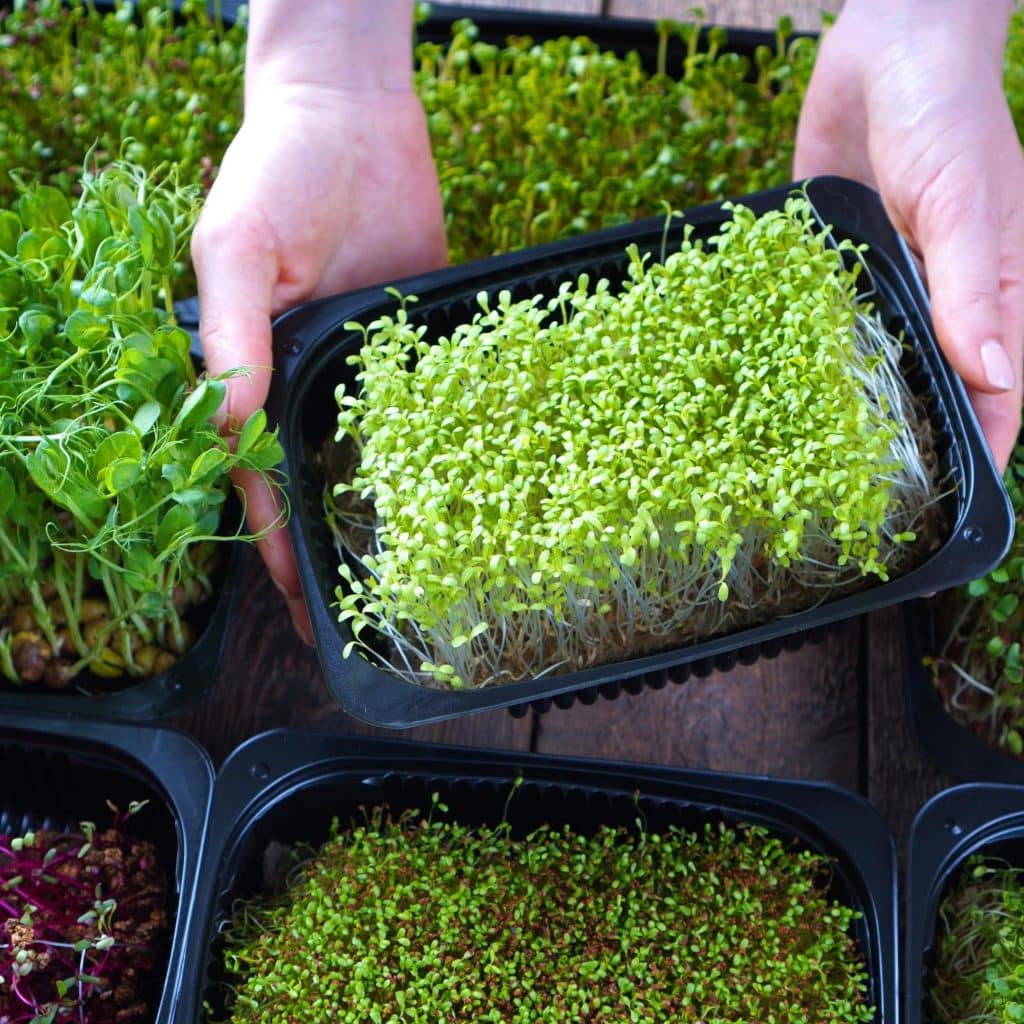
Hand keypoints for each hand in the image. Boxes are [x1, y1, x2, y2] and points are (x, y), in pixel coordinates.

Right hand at [191, 85, 446, 641]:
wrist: (353, 119)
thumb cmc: (275, 173)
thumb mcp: (237, 248)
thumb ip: (234, 334)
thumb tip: (228, 422)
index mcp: (255, 374)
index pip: (258, 479)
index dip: (274, 543)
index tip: (300, 603)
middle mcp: (309, 384)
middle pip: (319, 482)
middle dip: (337, 546)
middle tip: (370, 612)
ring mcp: (368, 373)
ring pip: (380, 458)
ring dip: (395, 513)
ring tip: (427, 574)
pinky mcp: (422, 350)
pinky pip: (435, 409)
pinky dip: (449, 449)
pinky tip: (475, 492)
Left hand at [795, 0, 1023, 470]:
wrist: (888, 44)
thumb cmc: (948, 117)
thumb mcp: (966, 203)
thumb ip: (973, 289)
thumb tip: (992, 374)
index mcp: (986, 295)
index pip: (994, 394)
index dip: (982, 454)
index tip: (950, 511)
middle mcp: (932, 302)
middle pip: (924, 391)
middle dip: (899, 446)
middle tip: (854, 504)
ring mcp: (879, 288)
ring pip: (864, 365)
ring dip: (836, 409)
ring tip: (795, 467)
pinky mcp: (827, 267)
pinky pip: (811, 320)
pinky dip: (789, 353)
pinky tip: (753, 392)